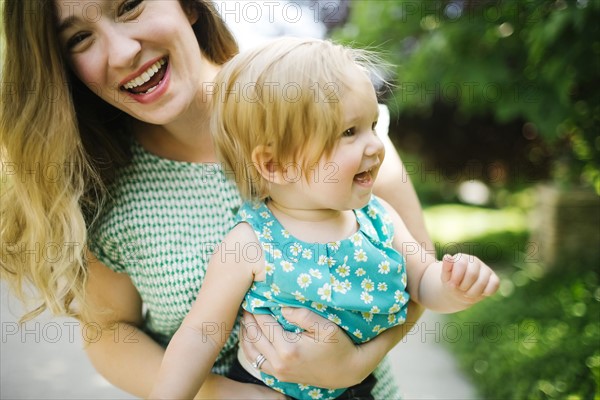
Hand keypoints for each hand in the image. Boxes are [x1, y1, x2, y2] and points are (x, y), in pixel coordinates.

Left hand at [239, 309, 367, 387]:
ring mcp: (278, 372)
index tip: (253, 297)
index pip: (264, 324)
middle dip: (248, 319)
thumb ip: (302, 315)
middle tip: (246, 303)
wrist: (346, 371)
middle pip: (253, 337)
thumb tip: (281, 307)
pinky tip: (251, 337)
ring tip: (246, 318)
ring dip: (246, 334)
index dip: (256, 309)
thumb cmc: (339, 346)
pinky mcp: (279, 376)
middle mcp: (279, 363)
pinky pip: (256, 362)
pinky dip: (249, 348)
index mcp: (288, 349)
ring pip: (250, 351)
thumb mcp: (326, 327)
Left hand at [441, 253, 498, 304]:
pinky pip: (494, 284)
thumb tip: (447, 256)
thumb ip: (446, 268)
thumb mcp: (446, 278)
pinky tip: (479, 293)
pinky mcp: (494, 278)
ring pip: (483, 281)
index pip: (461, 264)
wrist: (459, 293)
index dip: (456, 277)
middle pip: (472, 274)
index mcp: (462, 257)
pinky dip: (486, 292)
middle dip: (464, 286)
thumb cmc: (452, 283)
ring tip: (467, 293)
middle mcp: (475, 261)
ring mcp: (485, 269)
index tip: (452, 284)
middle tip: (461, 289)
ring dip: (473, 292)